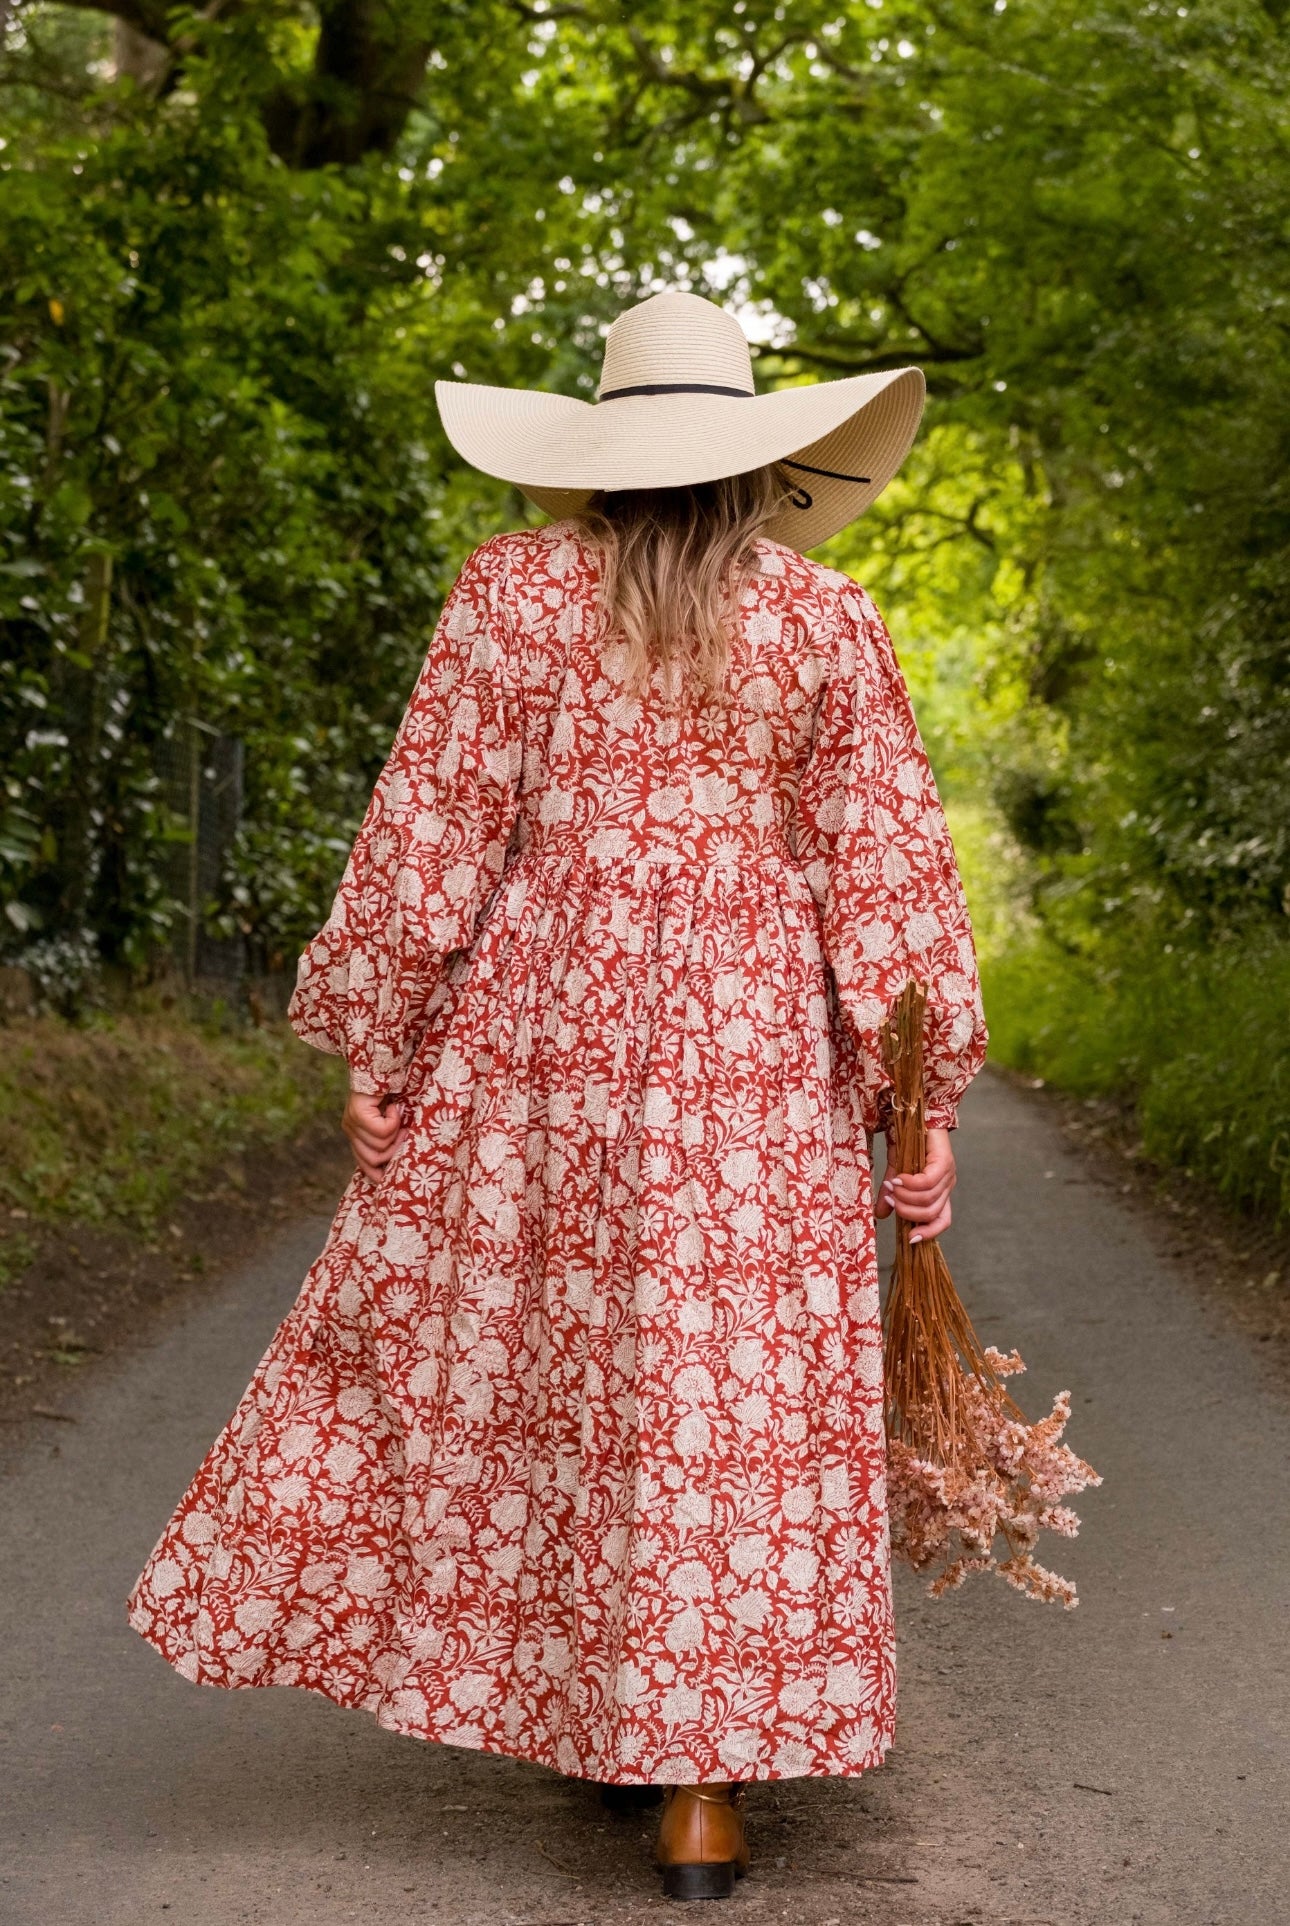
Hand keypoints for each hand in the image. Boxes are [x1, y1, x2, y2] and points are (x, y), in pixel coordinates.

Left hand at [343, 1088, 405, 1184]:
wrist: (381, 1064)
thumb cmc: (392, 1090)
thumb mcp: (391, 1119)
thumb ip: (390, 1136)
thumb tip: (399, 1159)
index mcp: (356, 1134)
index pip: (363, 1164)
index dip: (377, 1174)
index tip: (391, 1177)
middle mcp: (350, 1130)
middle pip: (373, 1159)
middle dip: (395, 1150)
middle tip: (405, 1132)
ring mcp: (352, 1122)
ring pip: (380, 1145)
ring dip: (396, 1132)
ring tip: (399, 1115)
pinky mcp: (358, 1113)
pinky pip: (382, 1130)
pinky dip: (394, 1120)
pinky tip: (394, 1106)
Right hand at [875, 1126, 956, 1243]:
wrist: (913, 1116)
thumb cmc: (907, 1144)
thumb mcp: (896, 1174)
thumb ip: (891, 1196)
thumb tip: (880, 1216)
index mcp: (938, 1193)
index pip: (942, 1221)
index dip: (929, 1233)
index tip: (910, 1239)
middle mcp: (947, 1186)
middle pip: (931, 1213)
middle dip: (906, 1211)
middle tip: (890, 1199)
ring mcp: (948, 1174)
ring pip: (928, 1199)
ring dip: (905, 1197)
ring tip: (891, 1186)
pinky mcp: (944, 1162)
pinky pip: (927, 1182)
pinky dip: (910, 1184)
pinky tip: (898, 1178)